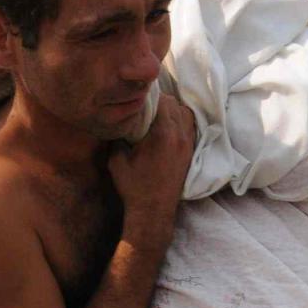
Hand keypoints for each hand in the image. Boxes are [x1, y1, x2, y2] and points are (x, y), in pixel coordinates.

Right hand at [108, 96, 194, 225]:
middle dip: (160, 101)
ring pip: (185, 113)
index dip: (149, 96)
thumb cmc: (134, 187)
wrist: (154, 211)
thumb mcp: (117, 160)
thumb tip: (117, 121)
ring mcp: (188, 144)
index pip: (162, 100)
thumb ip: (118, 136)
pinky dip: (180, 121)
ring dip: (172, 110)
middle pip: (174, 104)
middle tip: (145, 106)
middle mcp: (180, 136)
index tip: (138, 98)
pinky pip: (190, 126)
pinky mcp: (191, 152)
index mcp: (162, 134)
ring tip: (157, 116)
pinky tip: (168, 127)